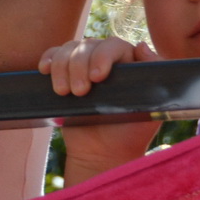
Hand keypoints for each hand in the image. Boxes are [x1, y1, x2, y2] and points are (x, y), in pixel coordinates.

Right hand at [41, 37, 160, 182]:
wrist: (103, 154)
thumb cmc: (130, 133)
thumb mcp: (151, 107)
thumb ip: (154, 76)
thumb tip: (141, 46)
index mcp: (128, 62)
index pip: (114, 46)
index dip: (102, 57)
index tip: (97, 78)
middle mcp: (105, 59)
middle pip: (88, 46)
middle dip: (79, 67)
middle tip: (79, 93)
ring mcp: (83, 65)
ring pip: (69, 49)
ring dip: (62, 67)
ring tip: (64, 93)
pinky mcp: (64, 73)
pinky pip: (54, 55)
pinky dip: (48, 58)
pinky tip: (44, 69)